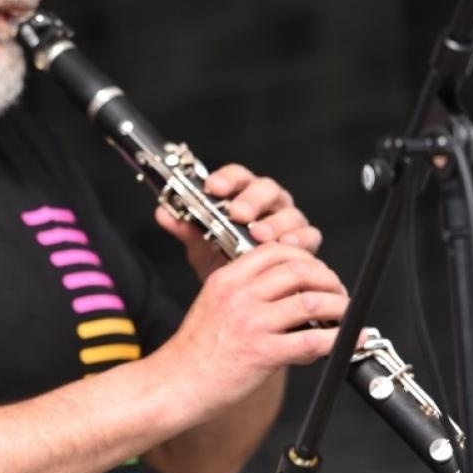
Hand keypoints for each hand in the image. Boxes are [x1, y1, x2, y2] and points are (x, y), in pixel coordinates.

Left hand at [156, 163, 322, 279]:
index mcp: (242, 196)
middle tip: (238, 213)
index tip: (213, 187)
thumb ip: (184, 228)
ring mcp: (289, 221)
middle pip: (266, 189)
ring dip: (274, 222)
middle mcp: (268, 204)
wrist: (242, 295)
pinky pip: (309, 235)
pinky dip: (299, 239)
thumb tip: (163, 212)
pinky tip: (287, 246)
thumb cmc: (223, 261)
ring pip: (288, 212)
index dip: (227, 178)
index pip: (238, 177)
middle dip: (252, 200)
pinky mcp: (305, 242)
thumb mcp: (200, 246)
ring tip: (259, 234)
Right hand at [157, 242, 347, 416]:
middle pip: (300, 271)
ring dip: (340, 307)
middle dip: (329, 279)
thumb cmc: (194, 352)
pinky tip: (348, 341)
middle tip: (337, 293)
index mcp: (227, 279)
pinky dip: (340, 340)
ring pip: (313, 302)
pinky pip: (313, 340)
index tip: (317, 271)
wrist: (174, 385)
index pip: (276, 251)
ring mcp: (252, 324)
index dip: (306, 258)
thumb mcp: (213, 305)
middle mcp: (240, 296)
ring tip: (346, 316)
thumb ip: (245, 291)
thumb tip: (288, 291)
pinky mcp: (263, 353)